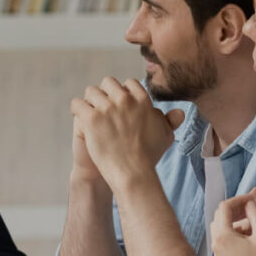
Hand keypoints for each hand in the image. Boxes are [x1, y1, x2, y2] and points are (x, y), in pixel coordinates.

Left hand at [69, 77, 184, 190]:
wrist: (132, 173)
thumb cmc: (148, 156)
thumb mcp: (165, 135)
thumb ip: (170, 121)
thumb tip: (179, 112)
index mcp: (142, 100)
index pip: (128, 84)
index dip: (121, 94)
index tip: (118, 106)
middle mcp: (125, 100)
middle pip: (108, 83)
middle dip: (104, 94)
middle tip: (101, 109)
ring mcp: (107, 108)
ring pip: (91, 91)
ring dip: (89, 101)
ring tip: (89, 114)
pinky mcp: (92, 119)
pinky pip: (77, 104)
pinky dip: (77, 110)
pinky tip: (80, 119)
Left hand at [210, 192, 255, 255]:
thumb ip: (255, 214)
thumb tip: (249, 203)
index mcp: (223, 235)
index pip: (226, 207)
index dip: (240, 199)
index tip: (253, 198)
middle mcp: (216, 243)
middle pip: (220, 216)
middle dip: (236, 208)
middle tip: (251, 204)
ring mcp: (218, 253)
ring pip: (221, 228)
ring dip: (233, 219)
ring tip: (249, 215)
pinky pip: (223, 240)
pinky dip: (233, 231)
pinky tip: (246, 231)